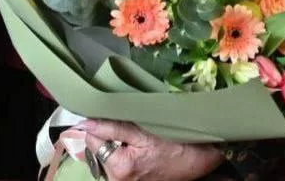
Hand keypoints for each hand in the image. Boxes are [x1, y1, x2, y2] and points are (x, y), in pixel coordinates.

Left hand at [81, 120, 223, 180]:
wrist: (201, 160)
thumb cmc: (176, 145)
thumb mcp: (143, 131)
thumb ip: (110, 127)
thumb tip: (83, 123)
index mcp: (119, 168)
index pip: (90, 139)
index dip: (94, 122)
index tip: (101, 110)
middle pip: (96, 148)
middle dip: (104, 134)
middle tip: (125, 125)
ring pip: (106, 154)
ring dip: (113, 141)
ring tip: (133, 134)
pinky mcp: (129, 180)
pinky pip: (115, 162)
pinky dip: (120, 150)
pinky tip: (133, 144)